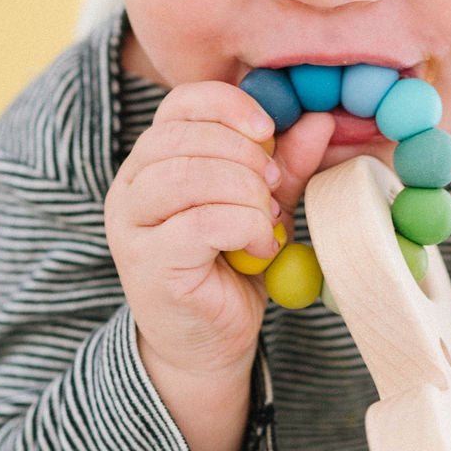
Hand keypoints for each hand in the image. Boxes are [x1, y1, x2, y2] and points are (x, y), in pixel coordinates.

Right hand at [105, 81, 333, 382]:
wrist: (207, 345)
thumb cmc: (230, 271)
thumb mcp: (262, 207)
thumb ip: (285, 165)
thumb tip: (320, 120)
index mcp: (153, 160)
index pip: (180, 104)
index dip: (228, 105)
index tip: (268, 130)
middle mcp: (131, 186)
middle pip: (184, 136)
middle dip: (244, 154)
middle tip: (275, 186)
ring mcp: (132, 224)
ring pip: (189, 175)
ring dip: (245, 192)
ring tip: (268, 219)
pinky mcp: (148, 261)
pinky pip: (202, 222)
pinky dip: (245, 227)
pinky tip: (261, 246)